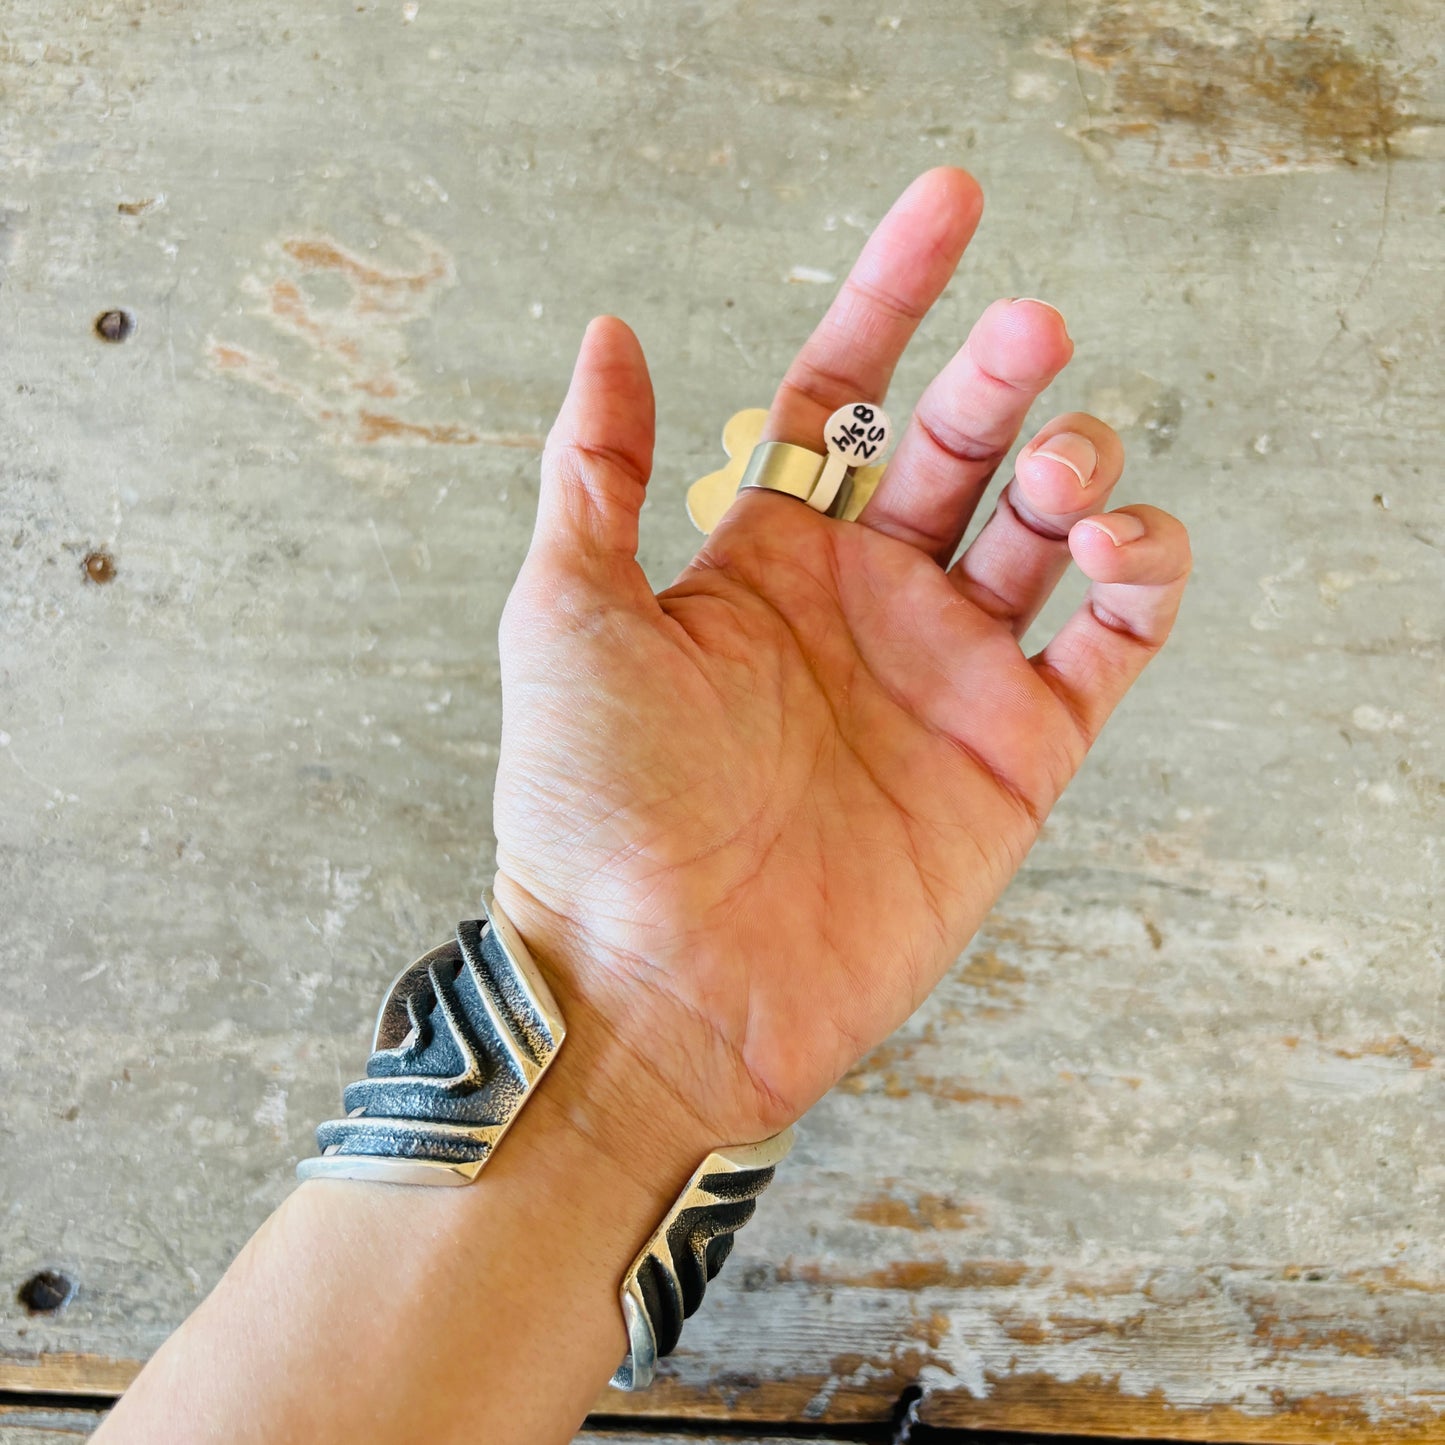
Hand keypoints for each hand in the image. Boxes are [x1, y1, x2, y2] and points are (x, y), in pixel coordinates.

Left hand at [492, 168, 1189, 1153]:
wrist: (658, 989)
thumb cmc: (593, 812)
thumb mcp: (566, 616)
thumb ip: (597, 473)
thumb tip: (609, 334)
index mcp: (766, 562)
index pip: (847, 394)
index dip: (896, 292)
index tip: (952, 203)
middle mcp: (862, 607)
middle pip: (960, 448)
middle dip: (1003, 375)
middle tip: (1031, 329)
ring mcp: (944, 678)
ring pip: (1049, 535)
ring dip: (1076, 469)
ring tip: (1060, 469)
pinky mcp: (1013, 759)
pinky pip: (1110, 648)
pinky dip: (1142, 582)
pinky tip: (1123, 545)